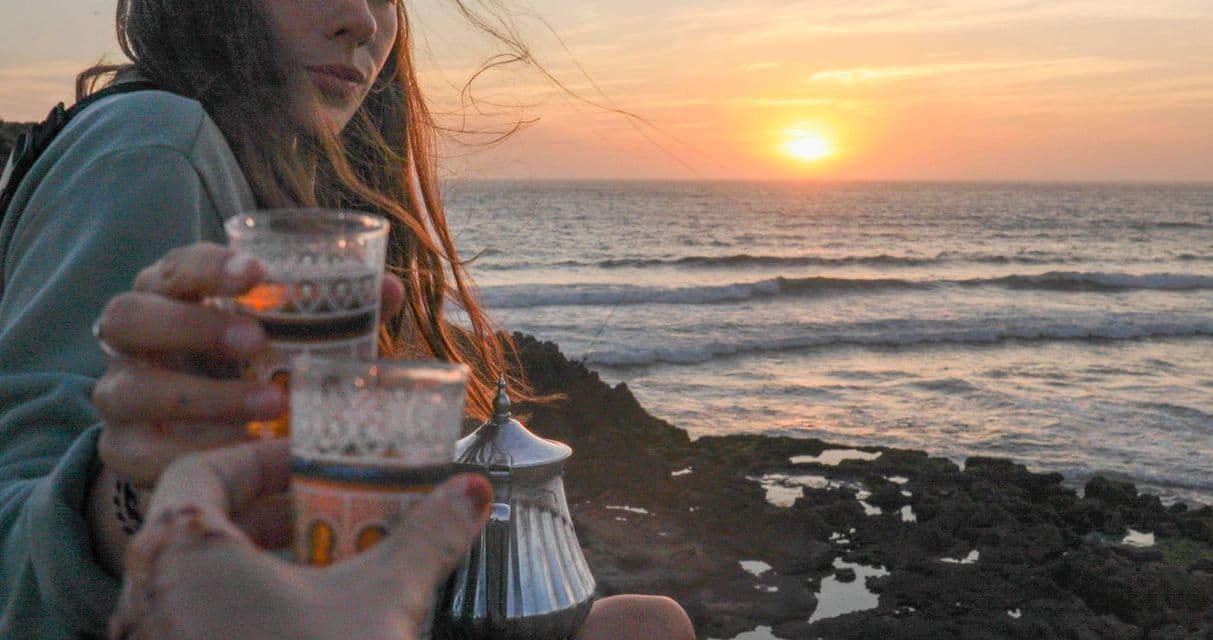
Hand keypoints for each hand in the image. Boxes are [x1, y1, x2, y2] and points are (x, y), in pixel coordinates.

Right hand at [87, 242, 403, 569]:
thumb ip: (334, 313)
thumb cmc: (252, 366)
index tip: (259, 270)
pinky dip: (191, 451)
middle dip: (193, 326)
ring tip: (269, 403)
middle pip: (128, 316)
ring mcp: (118, 392)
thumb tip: (390, 288)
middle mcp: (131, 337)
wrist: (203, 435)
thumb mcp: (287, 337)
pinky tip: (240, 452)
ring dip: (203, 397)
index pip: (177, 266)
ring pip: (130, 388)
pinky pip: (138, 451)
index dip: (210, 266)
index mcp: (170, 293)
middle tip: (258, 341)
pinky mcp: (120, 448)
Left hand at [108, 440, 491, 639]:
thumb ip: (425, 540)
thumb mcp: (379, 601)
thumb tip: (472, 491)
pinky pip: (207, 619)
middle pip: (206, 524)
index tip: (313, 461)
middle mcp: (150, 595)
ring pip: (208, 578)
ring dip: (271, 560)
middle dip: (281, 511)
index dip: (259, 459)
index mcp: (182, 553)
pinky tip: (314, 620)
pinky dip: (254, 605)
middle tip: (341, 508)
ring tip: (338, 564)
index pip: (200, 470)